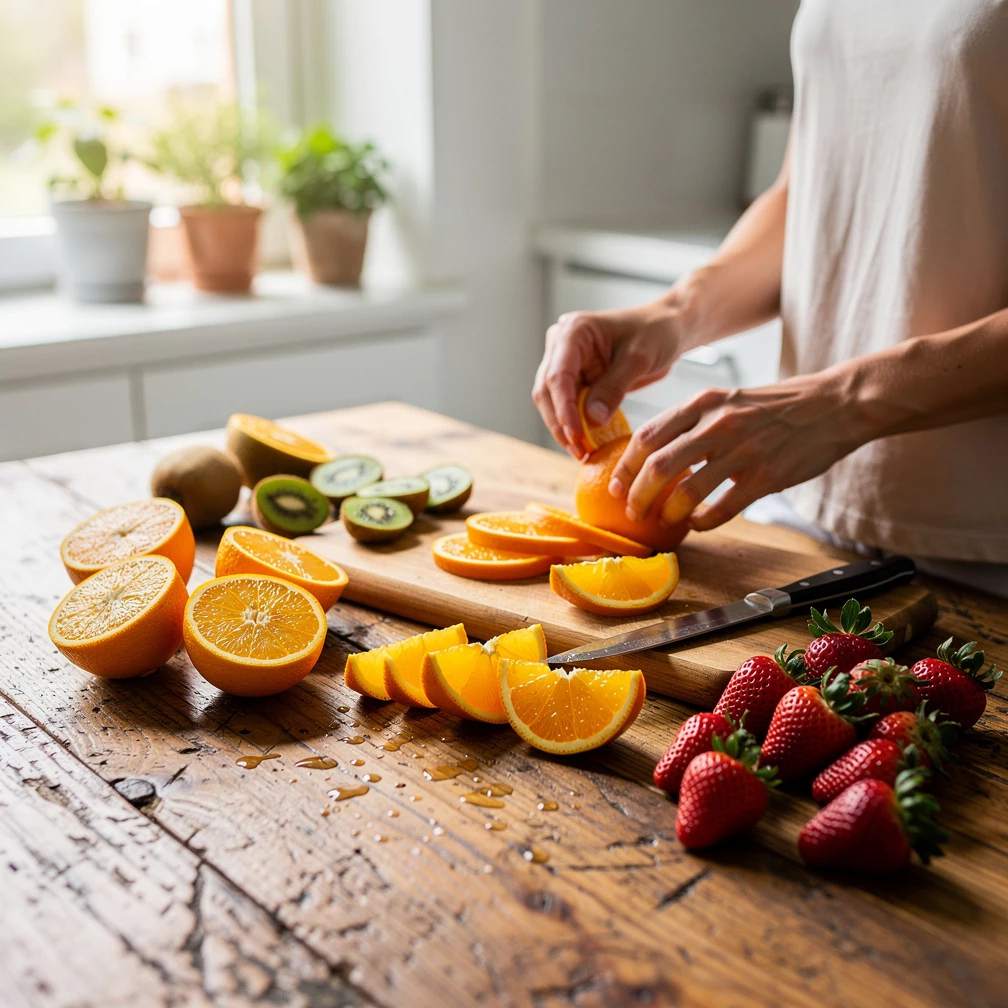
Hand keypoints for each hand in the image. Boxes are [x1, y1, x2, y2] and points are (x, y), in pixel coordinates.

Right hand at [532, 300, 684, 457]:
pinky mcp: (577, 380)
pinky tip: (587, 444)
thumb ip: (614, 387)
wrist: (667, 328)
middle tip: (579, 451)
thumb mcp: (639, 358)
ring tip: (582, 452)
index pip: (558, 375)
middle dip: (560, 423)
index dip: (564, 409)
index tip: (575, 436)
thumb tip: (592, 420)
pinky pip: (569, 406)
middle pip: (548, 391)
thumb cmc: (656, 332)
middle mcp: (561, 346)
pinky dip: (576, 426)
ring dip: (565, 429)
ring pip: (553, 402)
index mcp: (573, 332)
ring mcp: (567, 364)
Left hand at [609, 370, 866, 529]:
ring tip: (663, 522)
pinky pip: (722, 508)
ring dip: (667, 513)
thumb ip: (694, 421)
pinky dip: (704, 522)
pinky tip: (699, 524)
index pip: (647, 435)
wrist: (834, 404)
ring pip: (686, 491)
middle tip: (632, 512)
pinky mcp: (766, 476)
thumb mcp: (728, 399)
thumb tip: (656, 451)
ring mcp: (742, 451)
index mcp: (704, 402)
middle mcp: (718, 424)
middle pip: (657, 466)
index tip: (615, 486)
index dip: (624, 466)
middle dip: (636, 496)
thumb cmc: (777, 406)